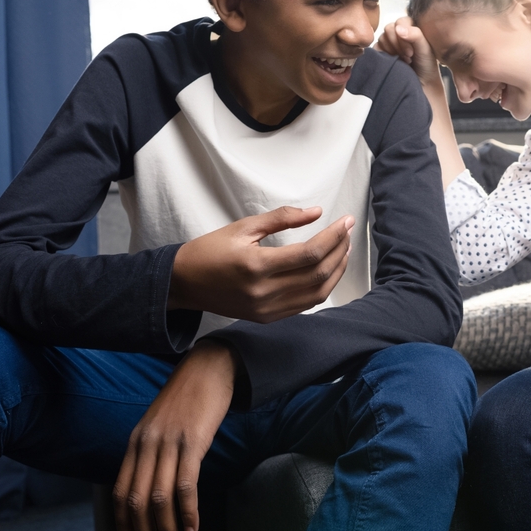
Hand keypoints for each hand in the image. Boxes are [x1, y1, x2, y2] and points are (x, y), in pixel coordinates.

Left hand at [112, 340, 234, 530]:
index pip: (120, 492)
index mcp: (135, 442)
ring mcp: (168, 443)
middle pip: (137, 501)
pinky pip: (185, 485)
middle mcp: (146, 444)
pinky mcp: (193, 442)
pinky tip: (193, 527)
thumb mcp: (159, 425)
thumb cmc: (187, 398)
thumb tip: (150, 486)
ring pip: (159, 498)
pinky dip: (188, 511)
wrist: (208, 368)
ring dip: (166, 530)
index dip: (123, 523)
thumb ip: (151, 452)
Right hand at [169, 206, 351, 322]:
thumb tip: (316, 212)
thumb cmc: (210, 251)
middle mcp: (264, 292)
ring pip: (318, 293)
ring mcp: (267, 309)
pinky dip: (322, 287)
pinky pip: (305, 305)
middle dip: (339, 250)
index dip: (334, 236)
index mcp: (256, 265)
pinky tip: (327, 270)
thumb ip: (282, 218)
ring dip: (336, 271)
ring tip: (343, 249)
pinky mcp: (267, 318)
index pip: (310, 253)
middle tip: (347, 232)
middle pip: (318, 273)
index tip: (345, 222)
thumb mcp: (243, 227)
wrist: (184, 283)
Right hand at [375, 18, 440, 90]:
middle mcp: (399, 32)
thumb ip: (415, 34)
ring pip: (381, 38)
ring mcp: (389, 42)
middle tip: (407, 57)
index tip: (411, 52)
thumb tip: (398, 28)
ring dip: (391, 51)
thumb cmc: (427, 65)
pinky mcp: (381, 52)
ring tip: (403, 61)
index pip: (400, 22)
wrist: (422, 84)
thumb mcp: (425, 48)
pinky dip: (383, 56)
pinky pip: (375, 48)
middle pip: (389, 29)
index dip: (403, 37)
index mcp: (411, 27)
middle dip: (397, 45)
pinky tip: (393, 63)